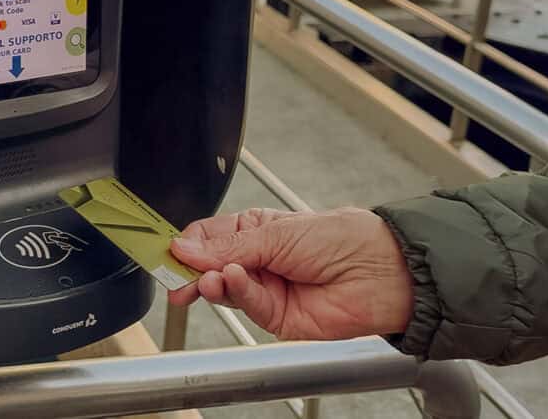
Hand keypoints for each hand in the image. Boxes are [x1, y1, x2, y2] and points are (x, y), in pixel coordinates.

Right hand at [168, 208, 413, 340]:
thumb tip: (184, 248)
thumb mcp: (277, 232)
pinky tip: (235, 279)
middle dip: (188, 269)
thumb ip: (228, 245)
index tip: (165, 249)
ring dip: (212, 281)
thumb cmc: (341, 238)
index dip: (184, 244)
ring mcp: (263, 289)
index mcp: (253, 231)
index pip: (206, 237)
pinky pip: (246, 305)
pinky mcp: (274, 317)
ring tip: (209, 276)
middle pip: (207, 266)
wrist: (382, 273)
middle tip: (171, 273)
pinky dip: (237, 292)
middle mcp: (255, 260)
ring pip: (223, 288)